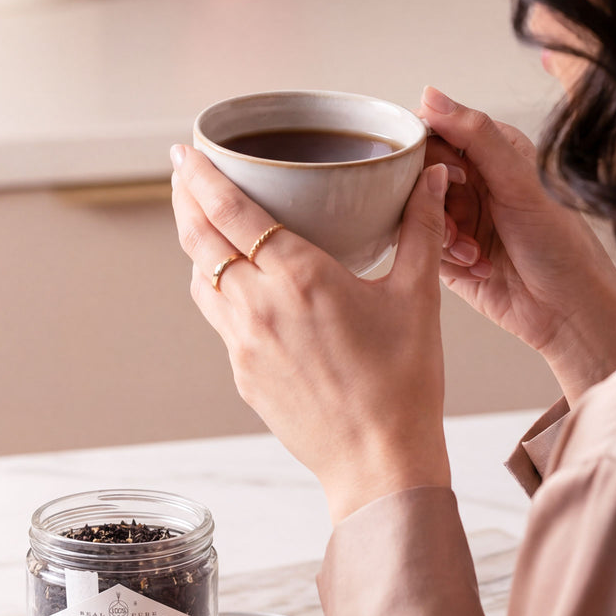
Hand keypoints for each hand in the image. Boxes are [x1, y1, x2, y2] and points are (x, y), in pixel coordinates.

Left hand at [171, 146, 453, 522]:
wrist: (379, 463)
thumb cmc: (404, 384)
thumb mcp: (418, 297)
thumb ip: (421, 229)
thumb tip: (433, 178)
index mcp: (299, 277)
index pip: (230, 211)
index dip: (200, 176)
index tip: (184, 151)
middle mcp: (259, 307)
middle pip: (199, 239)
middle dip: (184, 200)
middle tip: (182, 174)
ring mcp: (243, 345)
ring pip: (201, 280)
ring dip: (197, 246)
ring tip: (204, 223)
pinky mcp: (243, 375)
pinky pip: (219, 320)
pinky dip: (218, 291)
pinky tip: (237, 286)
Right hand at [419, 87, 615, 403]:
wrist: (569, 311)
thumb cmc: (560, 245)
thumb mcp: (517, 181)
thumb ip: (474, 135)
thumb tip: (431, 95)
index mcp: (492, 154)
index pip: (435, 135)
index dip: (430, 157)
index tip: (448, 178)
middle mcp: (474, 184)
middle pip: (420, 177)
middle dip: (435, 203)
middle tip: (460, 222)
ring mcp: (461, 221)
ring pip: (418, 216)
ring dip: (443, 236)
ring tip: (476, 253)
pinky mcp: (450, 258)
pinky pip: (424, 250)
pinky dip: (446, 261)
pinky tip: (478, 269)